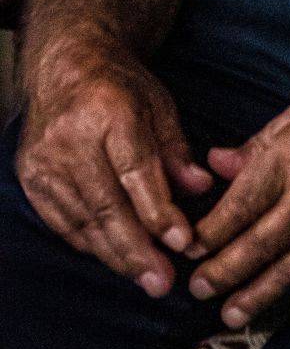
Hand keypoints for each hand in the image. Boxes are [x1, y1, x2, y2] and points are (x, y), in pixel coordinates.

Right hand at [16, 37, 212, 294]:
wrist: (64, 66)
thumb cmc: (120, 86)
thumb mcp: (159, 105)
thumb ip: (177, 150)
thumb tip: (200, 189)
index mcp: (108, 111)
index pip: (136, 172)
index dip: (159, 212)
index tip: (183, 242)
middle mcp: (70, 138)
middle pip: (106, 205)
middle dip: (137, 250)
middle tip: (163, 282)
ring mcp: (44, 160)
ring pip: (83, 221)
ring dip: (116, 255)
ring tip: (147, 279)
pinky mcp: (30, 177)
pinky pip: (63, 223)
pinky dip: (91, 243)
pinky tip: (116, 257)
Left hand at [185, 74, 289, 328]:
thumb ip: (253, 148)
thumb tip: (213, 166)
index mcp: (289, 158)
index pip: (237, 208)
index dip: (207, 234)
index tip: (186, 247)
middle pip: (256, 246)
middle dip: (222, 273)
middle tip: (196, 289)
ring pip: (286, 271)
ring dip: (254, 296)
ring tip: (229, 315)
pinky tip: (275, 301)